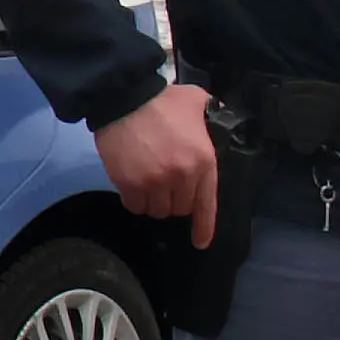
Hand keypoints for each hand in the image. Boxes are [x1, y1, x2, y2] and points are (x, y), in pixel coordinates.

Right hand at [95, 82, 222, 250]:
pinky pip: (135, 206)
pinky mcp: (130, 184)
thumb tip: (215, 114)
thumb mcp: (196, 102)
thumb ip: (209, 113)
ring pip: (157, 210)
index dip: (204, 226)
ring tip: (147, 183)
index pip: (207, 204)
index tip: (200, 241)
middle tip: (165, 183)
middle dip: (174, 200)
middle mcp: (182, 177)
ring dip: (153, 201)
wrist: (124, 97)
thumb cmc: (162, 100)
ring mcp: (155, 183)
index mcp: (203, 161)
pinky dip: (134, 200)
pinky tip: (132, 185)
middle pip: (179, 208)